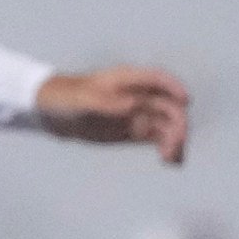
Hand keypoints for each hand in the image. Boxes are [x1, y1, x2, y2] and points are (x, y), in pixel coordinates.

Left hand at [38, 65, 189, 163]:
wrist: (53, 111)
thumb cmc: (65, 96)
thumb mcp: (81, 98)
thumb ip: (105, 101)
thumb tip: (133, 104)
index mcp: (127, 80)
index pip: (157, 79)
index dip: (174, 86)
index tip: (185, 101)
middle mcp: (138, 95)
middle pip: (168, 105)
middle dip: (177, 122)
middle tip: (175, 143)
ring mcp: (138, 114)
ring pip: (167, 124)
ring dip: (174, 138)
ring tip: (170, 157)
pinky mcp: (135, 131)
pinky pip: (158, 138)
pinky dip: (167, 147)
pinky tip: (168, 159)